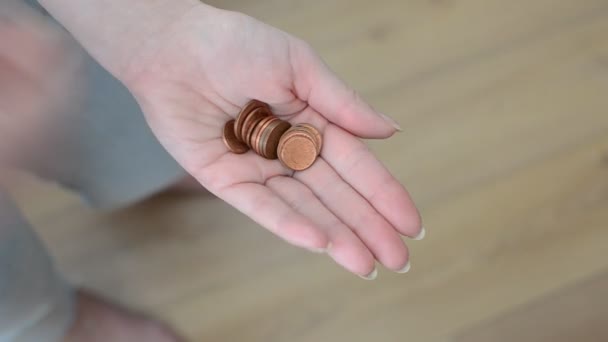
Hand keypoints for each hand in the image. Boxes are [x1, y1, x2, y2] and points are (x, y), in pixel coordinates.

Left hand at [124, 5, 421, 277]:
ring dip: (335, 236)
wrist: (174, 46)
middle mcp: (289, 151)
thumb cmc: (236, 45)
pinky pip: (260, 207)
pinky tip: (319, 242)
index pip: (356, 166)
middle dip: (367, 228)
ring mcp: (259, 169)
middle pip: (335, 195)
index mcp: (312, 124)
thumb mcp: (299, 66)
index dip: (384, 195)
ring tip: (365, 265)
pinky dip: (288, 224)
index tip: (412, 225)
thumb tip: (392, 131)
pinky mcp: (226, 180)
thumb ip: (342, 104)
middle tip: (398, 261)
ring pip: (303, 208)